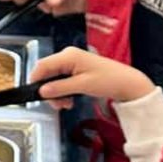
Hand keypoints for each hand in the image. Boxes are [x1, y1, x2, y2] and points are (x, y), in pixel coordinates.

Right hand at [32, 47, 155, 109]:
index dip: (35, 80)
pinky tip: (70, 100)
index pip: (42, 65)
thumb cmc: (108, 81)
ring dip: (56, 93)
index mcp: (68, 56)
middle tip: (58, 105)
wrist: (128, 83)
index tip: (34, 95)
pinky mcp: (76, 68)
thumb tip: (41, 91)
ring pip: (53, 78)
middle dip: (49, 90)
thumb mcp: (82, 86)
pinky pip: (61, 79)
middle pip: (47, 72)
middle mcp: (67, 56)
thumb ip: (60, 88)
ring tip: (66, 105)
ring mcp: (72, 62)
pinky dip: (63, 90)